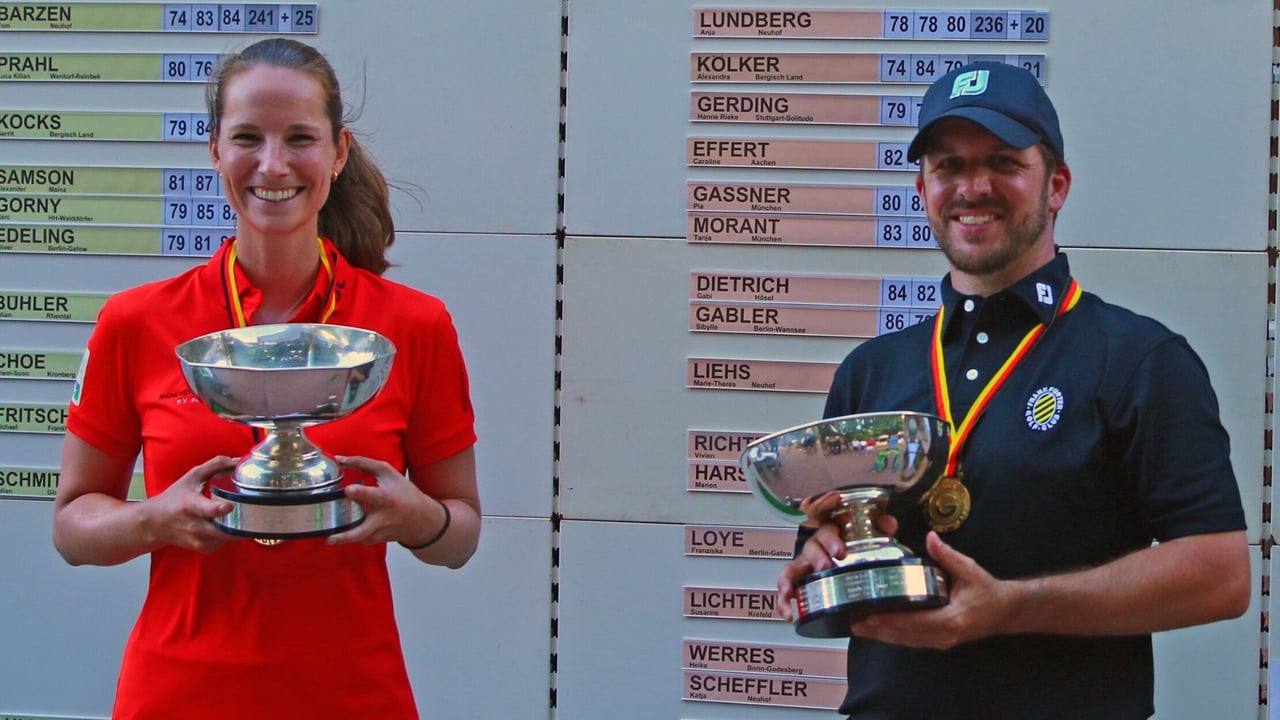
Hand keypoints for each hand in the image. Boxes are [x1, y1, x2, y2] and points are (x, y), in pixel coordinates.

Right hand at [137, 455, 237, 553]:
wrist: (155, 523)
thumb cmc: (174, 498)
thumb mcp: (192, 477)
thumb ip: (215, 465)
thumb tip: (238, 461)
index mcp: (190, 506)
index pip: (206, 510)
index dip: (219, 508)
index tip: (230, 505)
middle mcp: (194, 525)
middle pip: (223, 529)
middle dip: (241, 522)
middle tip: (253, 511)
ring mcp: (199, 539)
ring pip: (228, 537)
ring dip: (239, 527)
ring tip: (243, 515)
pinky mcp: (204, 548)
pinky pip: (225, 542)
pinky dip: (230, 533)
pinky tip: (227, 524)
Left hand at [327, 455, 441, 545]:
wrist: (423, 518)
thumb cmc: (404, 492)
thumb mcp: (387, 473)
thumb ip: (363, 463)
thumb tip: (340, 459)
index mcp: (386, 498)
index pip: (372, 495)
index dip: (359, 493)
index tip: (348, 490)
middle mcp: (382, 517)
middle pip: (362, 531)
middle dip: (346, 535)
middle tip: (329, 538)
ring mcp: (379, 531)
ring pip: (358, 539)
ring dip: (343, 538)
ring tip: (330, 539)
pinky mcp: (377, 540)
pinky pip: (360, 539)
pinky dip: (353, 535)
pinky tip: (348, 529)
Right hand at [776, 503, 900, 621]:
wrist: (841, 556)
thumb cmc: (850, 542)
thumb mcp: (867, 533)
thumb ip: (879, 526)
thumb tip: (889, 523)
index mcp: (830, 533)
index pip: (827, 530)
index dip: (831, 540)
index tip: (839, 551)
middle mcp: (815, 547)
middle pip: (810, 547)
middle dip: (817, 557)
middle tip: (825, 566)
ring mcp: (804, 565)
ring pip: (791, 569)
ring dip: (790, 581)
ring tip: (791, 592)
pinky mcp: (798, 582)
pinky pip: (786, 589)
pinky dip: (783, 601)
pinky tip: (787, 613)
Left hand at [847, 531, 1015, 648]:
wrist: (1006, 611)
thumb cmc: (987, 590)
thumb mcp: (969, 569)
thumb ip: (947, 556)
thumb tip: (931, 537)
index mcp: (950, 619)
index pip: (914, 622)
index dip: (890, 621)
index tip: (869, 617)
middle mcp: (944, 635)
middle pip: (905, 636)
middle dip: (878, 631)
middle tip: (853, 623)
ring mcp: (942, 642)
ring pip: (906, 642)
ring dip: (882, 637)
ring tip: (858, 628)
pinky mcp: (940, 642)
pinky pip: (913, 642)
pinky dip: (894, 637)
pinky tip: (878, 632)